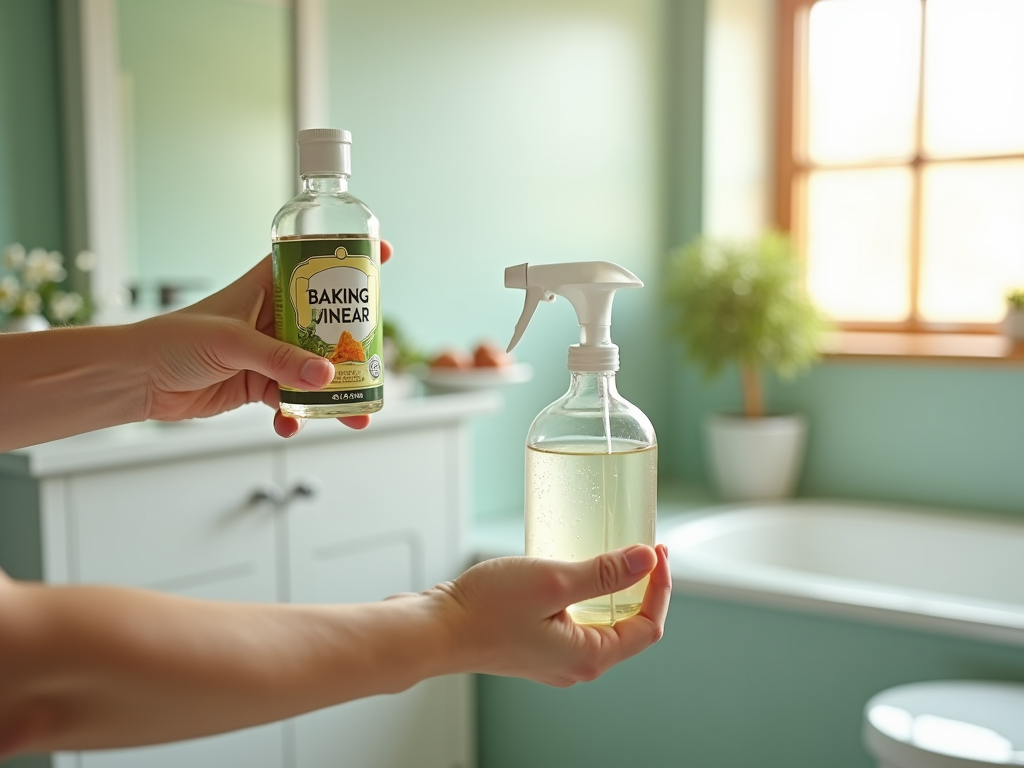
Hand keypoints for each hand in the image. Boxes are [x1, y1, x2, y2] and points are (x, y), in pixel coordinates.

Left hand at [138, 242, 391, 435]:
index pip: (310, 263)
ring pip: (315, 370)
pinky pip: (291, 400)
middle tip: (377, 358)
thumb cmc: (173, 340)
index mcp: (265, 288)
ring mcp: (268, 353)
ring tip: (354, 414)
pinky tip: (291, 425)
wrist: (137, 379)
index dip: (344, 258)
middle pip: (325, 324)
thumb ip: (279, 359)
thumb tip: (325, 377)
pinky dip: (297, 415)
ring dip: (334, 393)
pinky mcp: (260, 384)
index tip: (380, 254)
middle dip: (353, 343)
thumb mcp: (232, 342)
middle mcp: (272, 318)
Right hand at [425, 544, 669, 685]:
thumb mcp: (554, 581)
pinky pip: (574, 621)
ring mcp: (553, 657)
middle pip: (628, 626)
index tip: (657, 551)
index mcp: (588, 656)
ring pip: (600, 622)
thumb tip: (646, 560)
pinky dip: (584, 595)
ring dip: (611, 589)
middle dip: (640, 586)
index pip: (649, 626)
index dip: (660, 587)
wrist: (433, 629)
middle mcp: (575, 664)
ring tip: (610, 553)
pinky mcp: (534, 644)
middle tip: (640, 547)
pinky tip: (572, 569)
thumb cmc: (485, 611)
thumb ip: (604, 572)